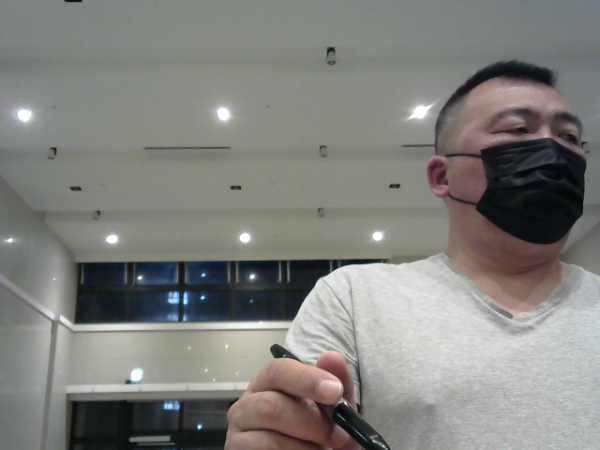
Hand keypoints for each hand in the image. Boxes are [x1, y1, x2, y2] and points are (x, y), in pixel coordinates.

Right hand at [226, 351, 359, 449]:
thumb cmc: (317, 433)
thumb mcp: (333, 410)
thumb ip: (337, 383)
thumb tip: (332, 357)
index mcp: (268, 384)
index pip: (279, 371)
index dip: (307, 379)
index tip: (335, 391)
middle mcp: (246, 405)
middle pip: (272, 406)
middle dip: (311, 422)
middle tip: (340, 436)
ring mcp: (238, 434)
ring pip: (269, 440)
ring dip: (304, 448)